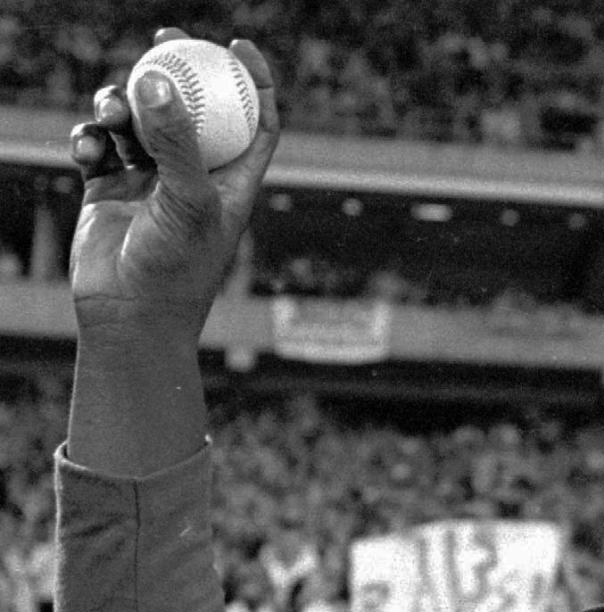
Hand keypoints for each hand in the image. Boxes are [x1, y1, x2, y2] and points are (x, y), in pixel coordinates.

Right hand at [68, 29, 278, 340]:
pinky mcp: (108, 190)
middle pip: (191, 107)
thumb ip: (175, 140)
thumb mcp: (188, 200)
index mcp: (230, 182)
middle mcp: (192, 177)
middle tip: (163, 38)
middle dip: (176, 69)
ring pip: (137, 119)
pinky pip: (98, 145)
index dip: (254, 81)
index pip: (254, 122)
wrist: (129, 320)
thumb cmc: (175, 271)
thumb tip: (156, 78)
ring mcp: (148, 181)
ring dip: (121, 103)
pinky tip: (87, 147)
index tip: (237, 45)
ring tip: (111, 111)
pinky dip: (90, 136)